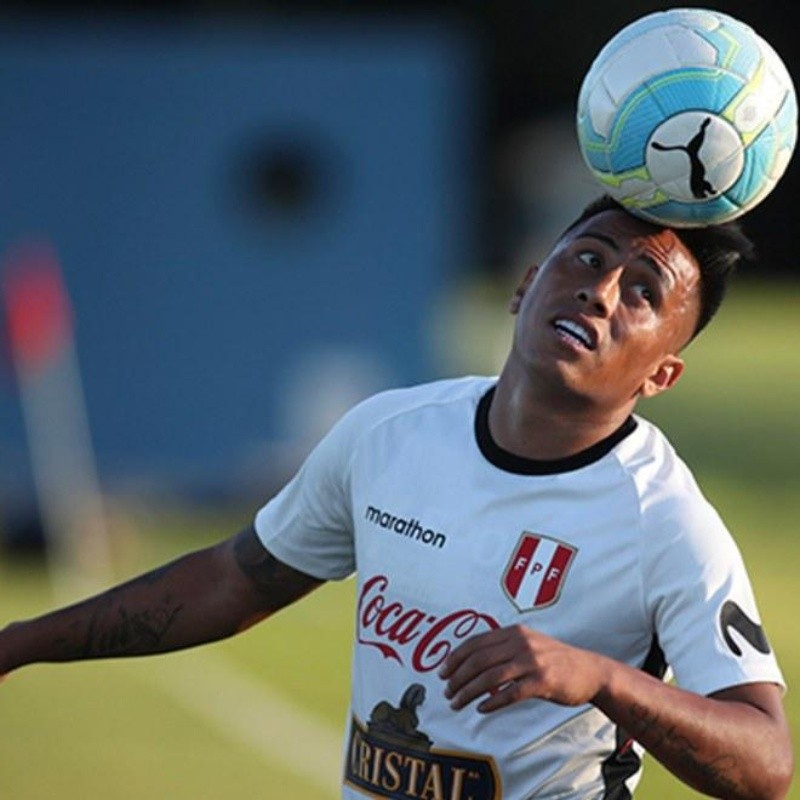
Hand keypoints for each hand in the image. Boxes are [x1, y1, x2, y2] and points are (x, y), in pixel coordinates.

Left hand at [439, 624, 608, 712]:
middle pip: (479, 660)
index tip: (442, 672)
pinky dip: (493, 702)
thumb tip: (471, 660)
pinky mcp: (543, 681)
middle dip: (458, 677)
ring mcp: (532, 661)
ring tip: (458, 703)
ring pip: (491, 677)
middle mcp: (521, 642)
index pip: (475, 643)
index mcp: (514, 632)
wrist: (591, 671)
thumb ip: (503, 647)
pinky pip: (511, 693)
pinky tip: (481, 709)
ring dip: (469, 691)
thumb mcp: (528, 643)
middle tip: (447, 692)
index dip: (455, 657)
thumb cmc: (555, 660)